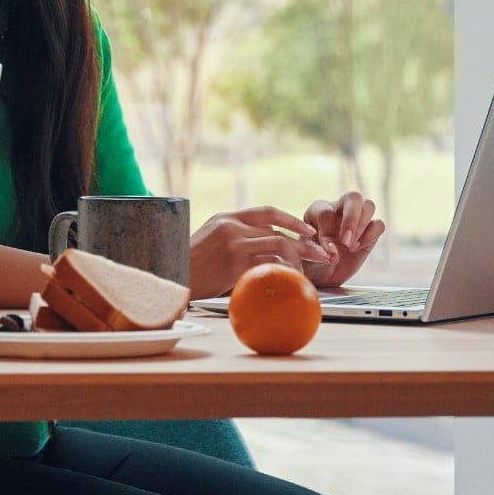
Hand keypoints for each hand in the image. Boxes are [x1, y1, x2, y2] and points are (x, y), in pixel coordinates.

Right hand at [188, 206, 332, 298]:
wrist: (170, 277)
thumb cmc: (189, 265)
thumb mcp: (210, 240)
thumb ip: (235, 237)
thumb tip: (264, 244)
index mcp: (226, 218)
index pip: (267, 211)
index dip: (292, 220)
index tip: (309, 230)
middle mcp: (232, 227)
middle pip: (280, 231)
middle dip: (306, 244)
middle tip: (323, 254)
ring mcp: (233, 245)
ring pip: (279, 246)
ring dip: (299, 261)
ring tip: (308, 274)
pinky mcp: (234, 265)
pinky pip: (268, 266)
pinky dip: (283, 274)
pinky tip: (290, 283)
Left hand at [300, 192, 386, 288]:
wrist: (323, 275)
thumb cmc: (312, 262)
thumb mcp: (309, 256)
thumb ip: (319, 250)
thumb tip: (334, 252)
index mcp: (318, 209)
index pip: (327, 212)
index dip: (327, 231)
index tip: (328, 250)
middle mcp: (339, 208)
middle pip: (353, 197)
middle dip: (351, 219)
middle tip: (345, 242)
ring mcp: (356, 218)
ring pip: (369, 205)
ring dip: (361, 227)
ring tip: (350, 247)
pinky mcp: (370, 230)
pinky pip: (379, 224)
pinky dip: (371, 236)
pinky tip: (356, 249)